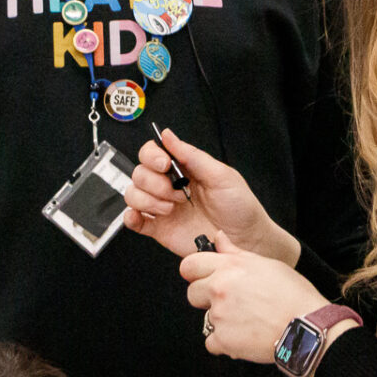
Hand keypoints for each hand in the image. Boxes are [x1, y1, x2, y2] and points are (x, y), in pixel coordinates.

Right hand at [124, 128, 296, 263]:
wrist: (245, 241)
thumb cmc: (240, 207)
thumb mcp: (221, 176)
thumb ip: (192, 156)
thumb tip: (168, 135)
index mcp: (184, 169)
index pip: (152, 153)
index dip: (152, 156)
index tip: (165, 164)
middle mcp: (169, 186)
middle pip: (139, 173)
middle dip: (155, 183)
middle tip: (178, 193)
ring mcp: (162, 207)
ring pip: (133, 194)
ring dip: (148, 200)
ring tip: (171, 209)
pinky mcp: (159, 229)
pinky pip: (133, 220)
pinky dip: (131, 217)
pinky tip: (145, 217)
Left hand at [182, 231, 330, 362]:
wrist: (307, 327)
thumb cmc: (293, 294)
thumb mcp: (266, 264)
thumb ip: (235, 252)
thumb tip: (218, 236)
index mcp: (229, 267)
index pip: (189, 266)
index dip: (197, 273)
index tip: (206, 278)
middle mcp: (220, 289)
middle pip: (192, 294)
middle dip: (207, 299)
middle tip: (232, 303)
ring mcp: (219, 315)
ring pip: (205, 319)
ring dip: (220, 321)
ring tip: (247, 320)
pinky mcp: (223, 340)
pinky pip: (212, 342)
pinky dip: (226, 343)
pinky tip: (245, 336)